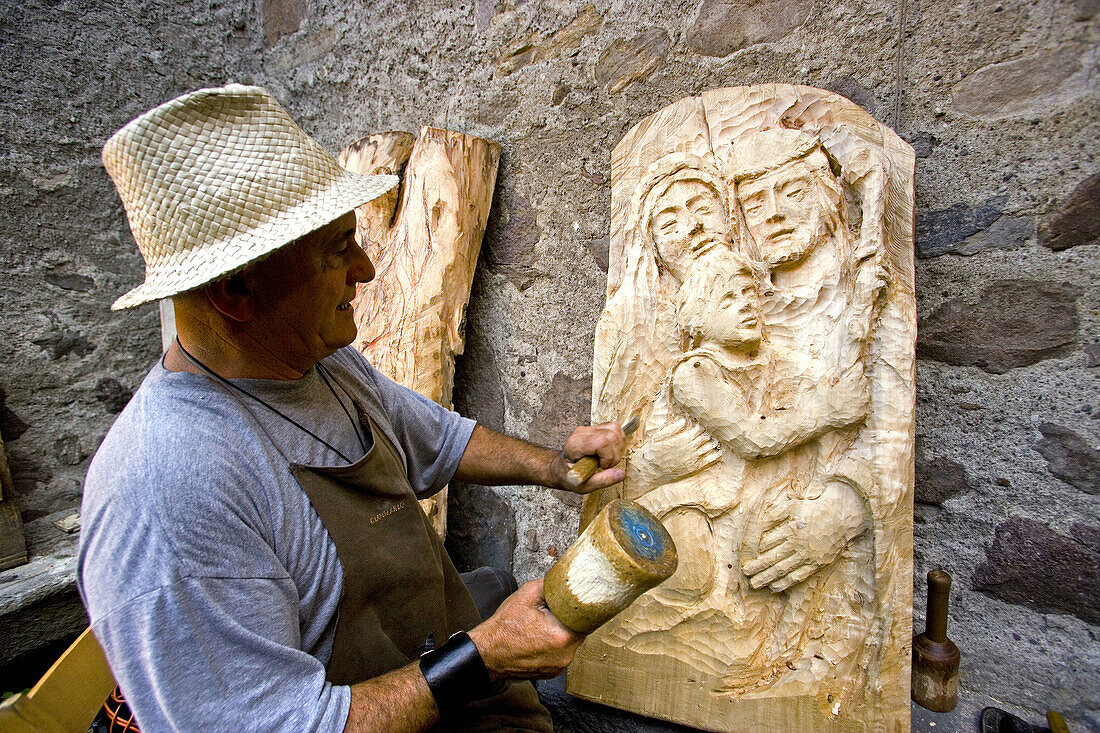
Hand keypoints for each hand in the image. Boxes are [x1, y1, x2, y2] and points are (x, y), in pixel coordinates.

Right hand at [468, 579, 584, 680]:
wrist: (487, 653)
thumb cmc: (504, 627)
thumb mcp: (527, 594)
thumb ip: (551, 585)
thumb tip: (564, 580)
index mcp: (563, 635)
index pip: (587, 618)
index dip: (582, 607)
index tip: (577, 602)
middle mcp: (565, 655)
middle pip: (579, 630)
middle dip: (569, 619)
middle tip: (553, 611)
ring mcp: (559, 666)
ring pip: (570, 642)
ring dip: (562, 632)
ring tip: (544, 625)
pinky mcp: (553, 672)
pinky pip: (561, 653)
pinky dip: (555, 645)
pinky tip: (540, 638)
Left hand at [549, 421, 626, 493]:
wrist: (563, 468)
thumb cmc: (571, 477)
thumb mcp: (585, 486)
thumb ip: (603, 480)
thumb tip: (621, 473)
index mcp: (575, 446)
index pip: (601, 442)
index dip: (608, 456)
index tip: (603, 466)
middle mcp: (581, 433)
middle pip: (612, 435)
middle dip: (615, 454)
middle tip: (606, 464)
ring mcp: (589, 428)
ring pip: (615, 429)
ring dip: (617, 447)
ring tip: (607, 458)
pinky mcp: (596, 428)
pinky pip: (615, 428)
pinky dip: (617, 441)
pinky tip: (610, 451)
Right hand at [632, 413, 721, 484]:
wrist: (649, 471)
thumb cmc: (652, 452)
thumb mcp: (658, 436)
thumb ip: (672, 428)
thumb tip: (684, 420)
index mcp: (683, 438)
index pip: (699, 429)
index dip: (701, 425)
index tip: (701, 424)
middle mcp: (690, 448)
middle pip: (706, 437)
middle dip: (709, 433)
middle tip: (711, 430)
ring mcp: (693, 459)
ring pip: (710, 448)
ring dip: (714, 442)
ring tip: (716, 439)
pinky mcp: (693, 468)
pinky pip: (709, 461)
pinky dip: (716, 456)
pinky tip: (719, 452)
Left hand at [741, 480, 869, 592]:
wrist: (842, 516)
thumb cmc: (814, 509)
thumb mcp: (793, 505)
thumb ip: (775, 514)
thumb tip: (760, 522)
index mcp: (791, 529)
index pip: (768, 543)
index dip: (756, 551)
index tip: (747, 556)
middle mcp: (798, 544)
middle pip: (773, 558)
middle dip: (757, 567)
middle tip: (745, 573)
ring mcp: (808, 555)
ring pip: (783, 569)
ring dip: (767, 577)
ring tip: (755, 584)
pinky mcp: (817, 563)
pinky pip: (799, 576)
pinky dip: (786, 583)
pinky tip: (774, 587)